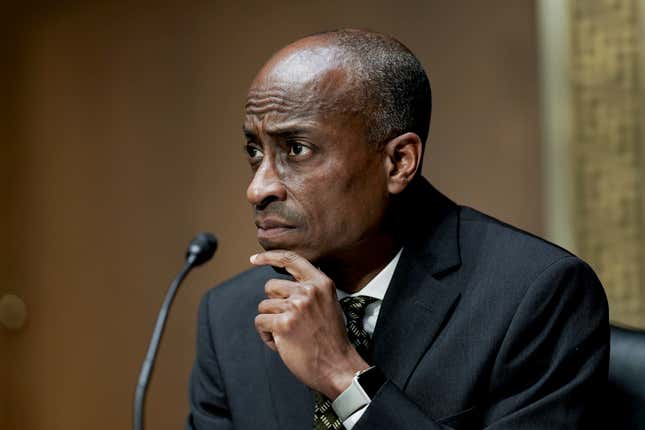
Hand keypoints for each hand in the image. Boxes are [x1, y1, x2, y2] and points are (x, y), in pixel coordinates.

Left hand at [251, 250, 368, 398]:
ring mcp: (296, 306)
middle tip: (291, 322)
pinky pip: (260, 322)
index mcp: (321, 282)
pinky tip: (283, 343)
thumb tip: (284, 281)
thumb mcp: (328, 303)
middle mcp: (308, 290)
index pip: (290, 259)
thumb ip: (310, 289)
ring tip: (289, 335)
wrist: (337, 366)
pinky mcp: (283, 324)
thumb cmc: (330, 338)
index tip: (254, 259)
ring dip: (271, 322)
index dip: (269, 256)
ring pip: (264, 306)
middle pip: (271, 286)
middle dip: (274, 304)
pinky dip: (266, 335)